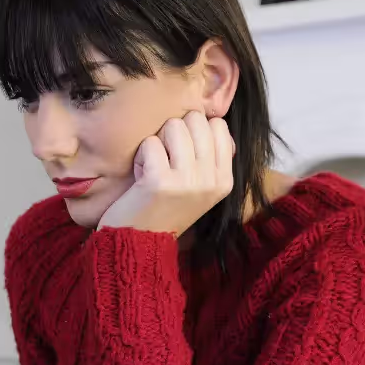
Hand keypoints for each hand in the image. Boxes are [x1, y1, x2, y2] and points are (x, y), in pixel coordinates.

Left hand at [98, 110, 234, 236]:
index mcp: (224, 180)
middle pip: (195, 120)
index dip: (195, 131)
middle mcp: (210, 180)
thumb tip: (213, 122)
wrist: (140, 244)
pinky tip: (141, 177)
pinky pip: (150, 143)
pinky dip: (141, 156)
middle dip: (174, 133)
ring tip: (154, 168)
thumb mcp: (201, 189)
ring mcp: (187, 180)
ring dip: (157, 143)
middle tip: (166, 161)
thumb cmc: (165, 210)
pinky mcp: (160, 181)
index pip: (219, 126)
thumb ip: (211, 159)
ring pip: (173, 126)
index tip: (184, 155)